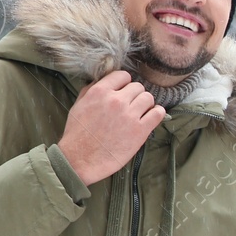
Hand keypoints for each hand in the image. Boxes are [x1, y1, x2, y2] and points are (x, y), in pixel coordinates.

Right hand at [57, 70, 165, 184]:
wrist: (80, 159)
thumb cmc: (77, 134)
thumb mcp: (79, 105)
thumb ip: (92, 90)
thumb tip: (104, 81)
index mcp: (100, 92)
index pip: (122, 75)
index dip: (123, 83)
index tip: (123, 91)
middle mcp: (116, 100)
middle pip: (137, 87)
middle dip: (134, 95)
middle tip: (130, 106)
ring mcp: (130, 115)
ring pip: (148, 98)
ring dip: (145, 104)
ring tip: (139, 113)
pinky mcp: (140, 130)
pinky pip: (158, 113)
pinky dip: (157, 113)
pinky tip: (151, 117)